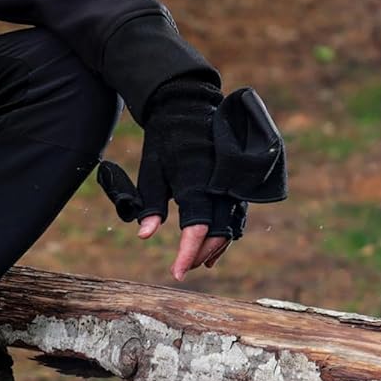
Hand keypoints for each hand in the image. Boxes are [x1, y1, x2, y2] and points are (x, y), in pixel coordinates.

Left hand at [98, 82, 286, 280]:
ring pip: (231, 226)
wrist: (186, 107)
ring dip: (216, 247)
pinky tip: (215, 246)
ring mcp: (231, 182)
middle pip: (217, 232)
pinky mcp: (236, 180)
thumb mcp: (151, 170)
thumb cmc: (164, 140)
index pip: (195, 229)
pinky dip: (227, 232)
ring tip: (200, 262)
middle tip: (183, 268)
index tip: (176, 274)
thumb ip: (149, 204)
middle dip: (200, 254)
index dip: (186, 254)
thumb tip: (144, 236)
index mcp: (195, 182)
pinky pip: (236, 213)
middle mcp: (219, 185)